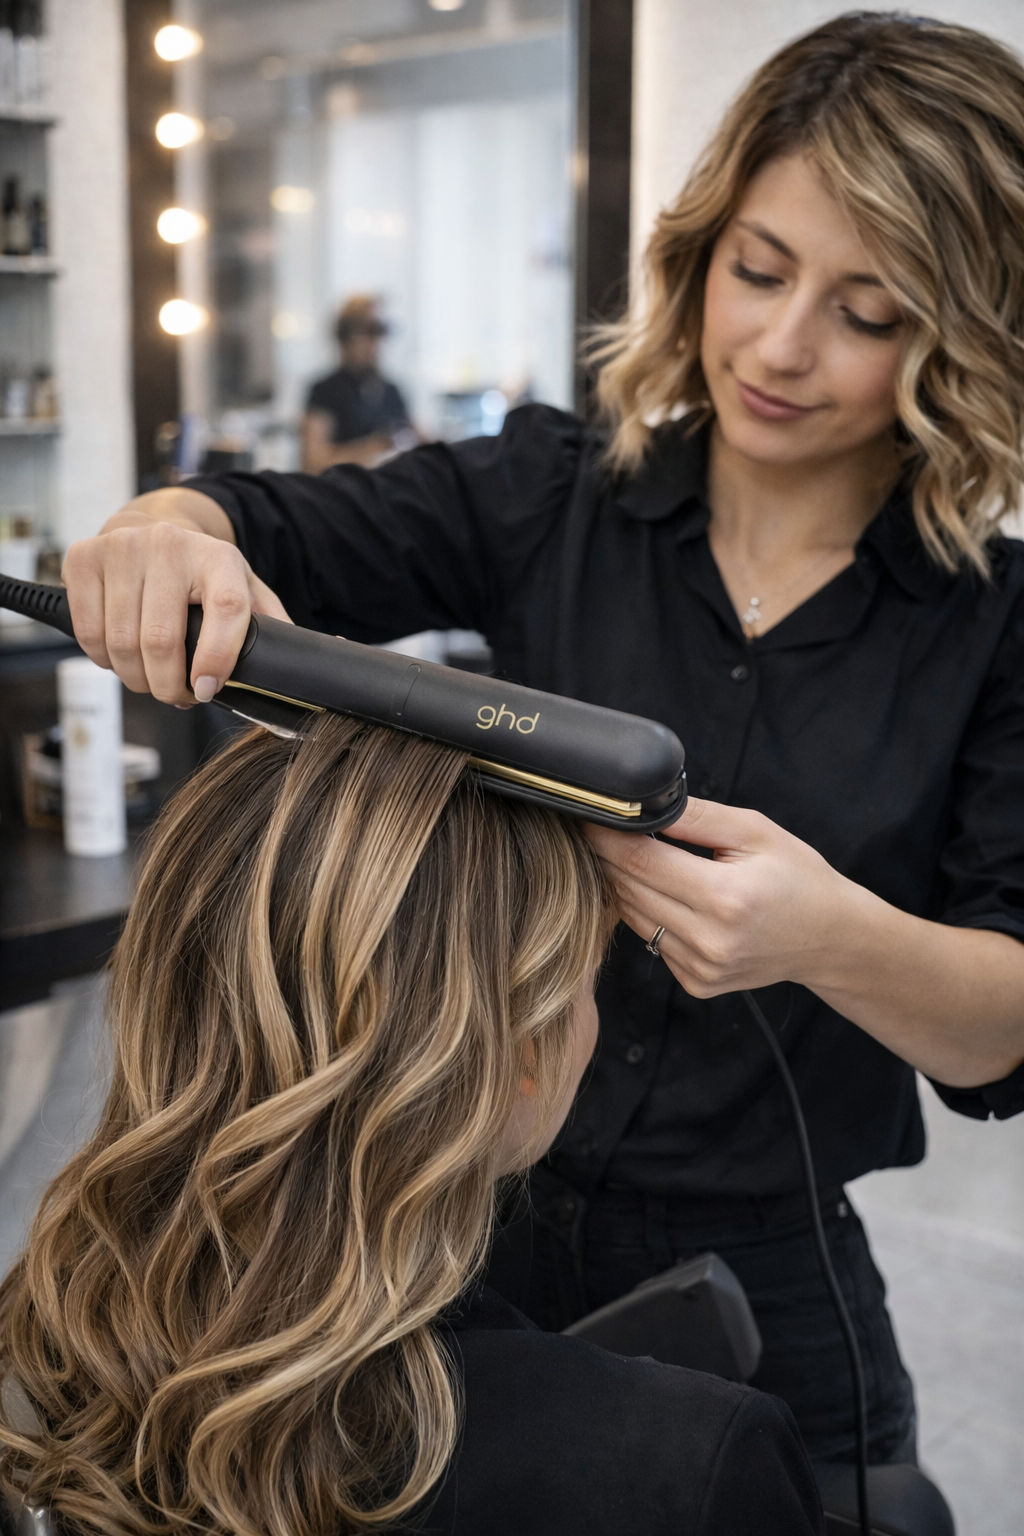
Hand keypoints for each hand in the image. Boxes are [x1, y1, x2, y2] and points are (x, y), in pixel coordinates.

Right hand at [62, 492, 290, 706]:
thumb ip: (272, 624)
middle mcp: (170, 545)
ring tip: (151, 678)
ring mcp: (122, 548)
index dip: (216, 658)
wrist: (152, 529)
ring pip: (122, 643)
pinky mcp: (84, 559)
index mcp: (219, 558)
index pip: (225, 610)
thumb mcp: (243, 589)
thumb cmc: (201, 574)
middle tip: (177, 695)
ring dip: (136, 678)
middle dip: (168, 686)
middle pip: (162, 639)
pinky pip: (89, 633)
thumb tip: (313, 652)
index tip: (207, 690)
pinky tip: (121, 655)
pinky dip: (105, 660)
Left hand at [585, 798, 849, 997]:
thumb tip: (643, 805)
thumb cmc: (798, 877)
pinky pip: (652, 940)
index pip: (641, 861)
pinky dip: (649, 913)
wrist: (830, 937)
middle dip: (610, 856)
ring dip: (625, 884)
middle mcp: (708, 939)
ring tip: (634, 857)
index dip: (608, 835)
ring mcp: (700, 968)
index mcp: (725, 897)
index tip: (592, 816)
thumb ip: (696, 817)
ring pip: (633, 916)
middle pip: (629, 889)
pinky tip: (668, 895)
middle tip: (605, 830)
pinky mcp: (696, 982)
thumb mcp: (755, 831)